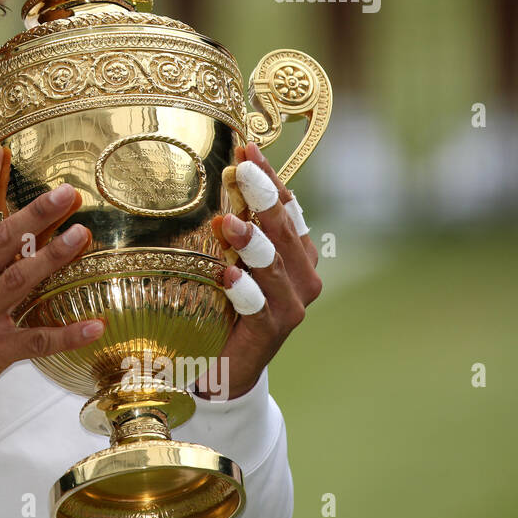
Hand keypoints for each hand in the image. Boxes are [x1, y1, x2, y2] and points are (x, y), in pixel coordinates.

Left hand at [199, 142, 322, 399]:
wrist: (226, 368)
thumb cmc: (225, 304)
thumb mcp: (230, 258)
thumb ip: (231, 227)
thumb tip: (214, 174)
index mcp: (295, 251)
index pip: (287, 206)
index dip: (269, 178)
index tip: (247, 149)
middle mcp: (302, 275)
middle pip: (284, 229)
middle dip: (264, 198)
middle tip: (243, 170)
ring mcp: (292, 304)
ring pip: (275, 266)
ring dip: (253, 242)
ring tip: (228, 222)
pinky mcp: (274, 332)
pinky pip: (261, 307)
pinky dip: (245, 290)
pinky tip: (226, 276)